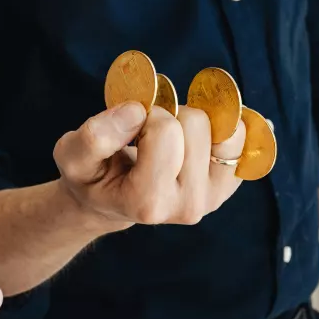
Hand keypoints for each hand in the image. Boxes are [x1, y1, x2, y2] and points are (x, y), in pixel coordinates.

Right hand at [53, 101, 246, 228]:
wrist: (109, 200)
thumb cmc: (91, 174)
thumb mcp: (71, 155)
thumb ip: (95, 136)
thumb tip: (137, 111)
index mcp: (147, 203)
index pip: (165, 130)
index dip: (145, 114)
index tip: (129, 128)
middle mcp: (187, 207)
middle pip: (197, 123)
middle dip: (170, 114)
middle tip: (147, 132)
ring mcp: (213, 199)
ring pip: (225, 125)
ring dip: (195, 118)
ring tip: (169, 135)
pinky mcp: (229, 186)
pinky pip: (247, 137)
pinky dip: (228, 122)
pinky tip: (203, 131)